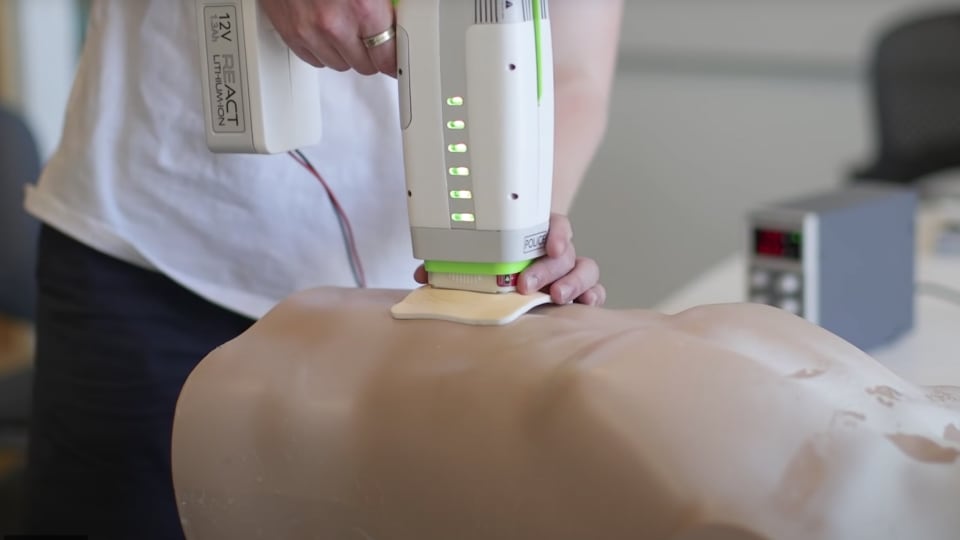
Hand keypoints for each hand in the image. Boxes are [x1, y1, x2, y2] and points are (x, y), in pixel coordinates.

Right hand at [259, 0, 396, 75]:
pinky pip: (315, 60)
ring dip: (345, 52)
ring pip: (340, 65)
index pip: (388, 56)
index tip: (397, 58)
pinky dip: (322, 49)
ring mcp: (310, 32)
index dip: (394, 57)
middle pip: (365, 66)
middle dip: (371, 53)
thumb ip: (382, 3)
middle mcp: (335, 24)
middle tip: (371, 36)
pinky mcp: (291, 34)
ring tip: (345, 28)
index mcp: (363, 7)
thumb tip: (393, 19)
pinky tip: (326, 31)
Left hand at [413, 214, 605, 306]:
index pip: (554, 224)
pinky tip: (583, 306)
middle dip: (548, 268)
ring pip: (585, 269)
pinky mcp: (577, 294)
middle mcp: (555, 253)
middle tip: (526, 284)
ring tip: (556, 298)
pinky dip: (592, 297)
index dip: (556, 232)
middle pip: (565, 252)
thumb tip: (425, 273)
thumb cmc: (492, 271)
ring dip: (573, 282)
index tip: (548, 245)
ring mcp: (568, 274)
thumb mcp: (474, 263)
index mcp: (533, 237)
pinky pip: (594, 292)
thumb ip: (453, 266)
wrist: (507, 290)